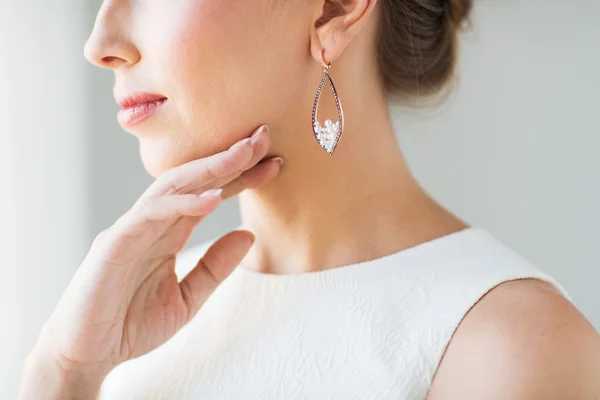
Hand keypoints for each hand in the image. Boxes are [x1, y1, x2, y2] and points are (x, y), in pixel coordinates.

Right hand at [32, 124, 280, 376]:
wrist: (88, 355)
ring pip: (172, 185)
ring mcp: (132, 229)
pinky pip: (151, 214)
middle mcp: (152, 223)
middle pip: (194, 180)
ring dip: (210, 167)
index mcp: (169, 234)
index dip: (241, 178)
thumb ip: (215, 267)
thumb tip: (249, 234)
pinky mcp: (115, 243)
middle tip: (263, 137)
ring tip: (244, 154)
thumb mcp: (188, 298)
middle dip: (229, 158)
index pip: (209, 194)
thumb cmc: (132, 325)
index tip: (275, 165)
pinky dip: (183, 203)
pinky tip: (214, 197)